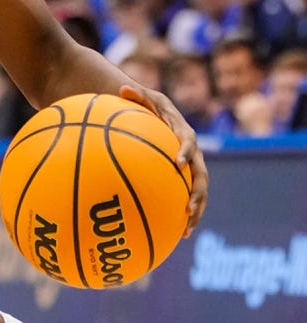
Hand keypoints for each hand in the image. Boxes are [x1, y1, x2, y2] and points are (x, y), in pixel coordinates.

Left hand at [120, 84, 208, 236]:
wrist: (154, 115)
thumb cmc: (144, 106)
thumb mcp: (140, 98)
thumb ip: (135, 96)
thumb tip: (121, 87)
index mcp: (181, 132)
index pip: (188, 140)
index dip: (185, 151)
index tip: (178, 162)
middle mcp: (190, 152)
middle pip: (201, 174)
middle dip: (197, 192)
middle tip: (188, 207)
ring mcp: (189, 167)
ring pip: (198, 191)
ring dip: (196, 210)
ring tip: (186, 230)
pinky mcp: (183, 179)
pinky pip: (186, 198)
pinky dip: (184, 215)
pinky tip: (175, 234)